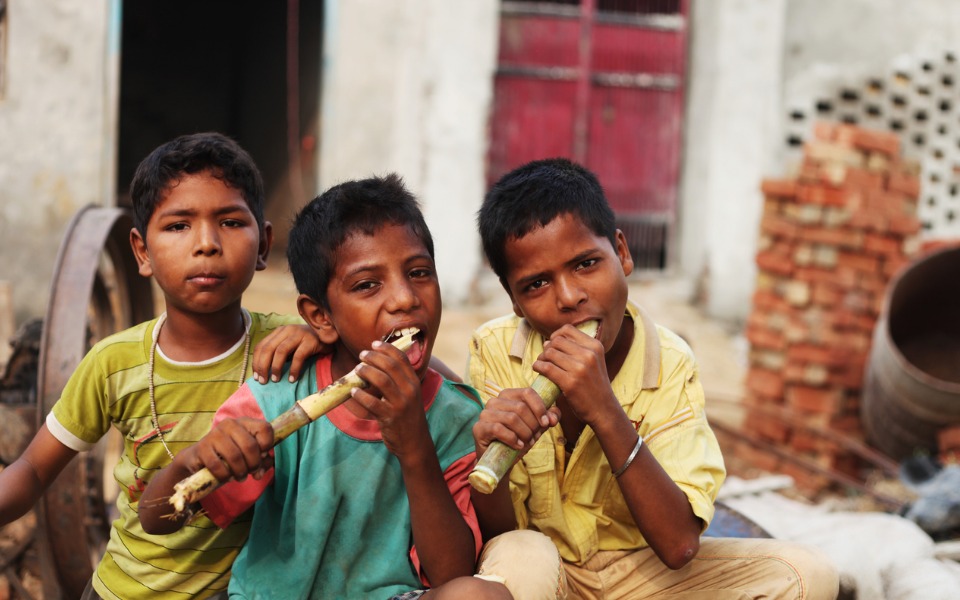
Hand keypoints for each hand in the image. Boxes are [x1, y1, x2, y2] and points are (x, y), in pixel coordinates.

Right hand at [173, 417, 274, 482]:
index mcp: (245, 423)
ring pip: (235, 456)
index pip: (265, 428)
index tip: (262, 456)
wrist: (199, 459)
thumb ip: (262, 461)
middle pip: (250, 445)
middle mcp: (230, 424)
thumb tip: (262, 469)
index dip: (267, 445)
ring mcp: (214, 434)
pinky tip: (226, 477)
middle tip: (250, 472)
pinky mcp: (202, 448)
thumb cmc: (229, 457)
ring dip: (240, 472)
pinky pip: (217, 465)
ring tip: (240, 477)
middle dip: (253, 464)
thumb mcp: (248, 456)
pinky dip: (224, 475)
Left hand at [252, 325, 329, 383]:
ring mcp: (299, 334)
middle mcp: (287, 330)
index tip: (256, 376)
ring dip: (276, 367)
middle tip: (263, 381)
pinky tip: (292, 378)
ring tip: (275, 380)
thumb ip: (279, 353)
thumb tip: (264, 371)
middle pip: (268, 348)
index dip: (256, 362)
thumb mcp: (291, 346)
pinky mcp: (311, 340)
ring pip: (281, 351)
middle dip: (263, 366)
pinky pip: (298, 356)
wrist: (331, 337)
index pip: (262, 346)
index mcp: (279, 331)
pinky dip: (293, 369)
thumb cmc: (308, 344)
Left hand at [350, 340, 430, 462]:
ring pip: (381, 380)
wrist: (414, 442)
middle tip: (362, 355)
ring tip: (357, 369)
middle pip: (390, 366)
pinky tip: (353, 391)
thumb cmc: (408, 416)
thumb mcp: (409, 395)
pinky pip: (372, 403)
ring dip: (366, 372)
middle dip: (373, 357)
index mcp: (414, 382)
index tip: (374, 344)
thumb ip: (398, 380)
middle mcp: (410, 390)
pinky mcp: (390, 417)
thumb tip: (376, 364)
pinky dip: (361, 396)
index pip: (401, 358)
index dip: (387, 348)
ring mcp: (400, 404)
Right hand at [473, 388, 560, 456]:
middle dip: (533, 425)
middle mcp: (494, 401)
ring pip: (512, 418)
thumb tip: (553, 417)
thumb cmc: (518, 439)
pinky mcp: (479, 428)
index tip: (546, 422)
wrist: (501, 460)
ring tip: (527, 442)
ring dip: (524, 433)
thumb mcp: (536, 427)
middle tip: (534, 437)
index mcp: (508, 395)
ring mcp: (485, 414)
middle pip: (521, 407)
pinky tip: (518, 446)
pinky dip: (512, 439)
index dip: (540, 407)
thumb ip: (548, 417)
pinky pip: (499, 429)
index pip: (527, 392)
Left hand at [533, 323, 615, 424]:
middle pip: (557, 340)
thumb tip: (549, 340)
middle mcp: (589, 354)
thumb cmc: (594, 385)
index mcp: (595, 346)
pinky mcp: (570, 383)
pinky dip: (538, 366)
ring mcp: (580, 369)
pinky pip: (546, 367)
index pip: (568, 329)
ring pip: (549, 353)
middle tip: (545, 358)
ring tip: (541, 364)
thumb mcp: (594, 361)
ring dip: (541, 358)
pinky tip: (538, 369)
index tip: (552, 345)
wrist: (603, 410)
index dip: (555, 335)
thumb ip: (578, 349)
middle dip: (547, 347)